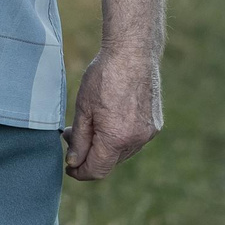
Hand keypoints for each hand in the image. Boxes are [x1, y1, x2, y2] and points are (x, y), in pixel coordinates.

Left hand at [65, 48, 161, 180]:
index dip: (80, 172)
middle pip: (109, 162)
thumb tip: (74, 162)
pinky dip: (120, 137)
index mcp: (116, 138)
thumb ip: (79, 140)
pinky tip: (110, 118)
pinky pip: (134, 140)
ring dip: (105, 146)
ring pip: (122, 152)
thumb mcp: (83, 108)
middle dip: (89, 155)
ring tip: (90, 124)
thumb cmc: (104, 76)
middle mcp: (136, 140)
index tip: (69, 167)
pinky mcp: (155, 124)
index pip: (96, 170)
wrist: (133, 52)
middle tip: (72, 136)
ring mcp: (148, 133)